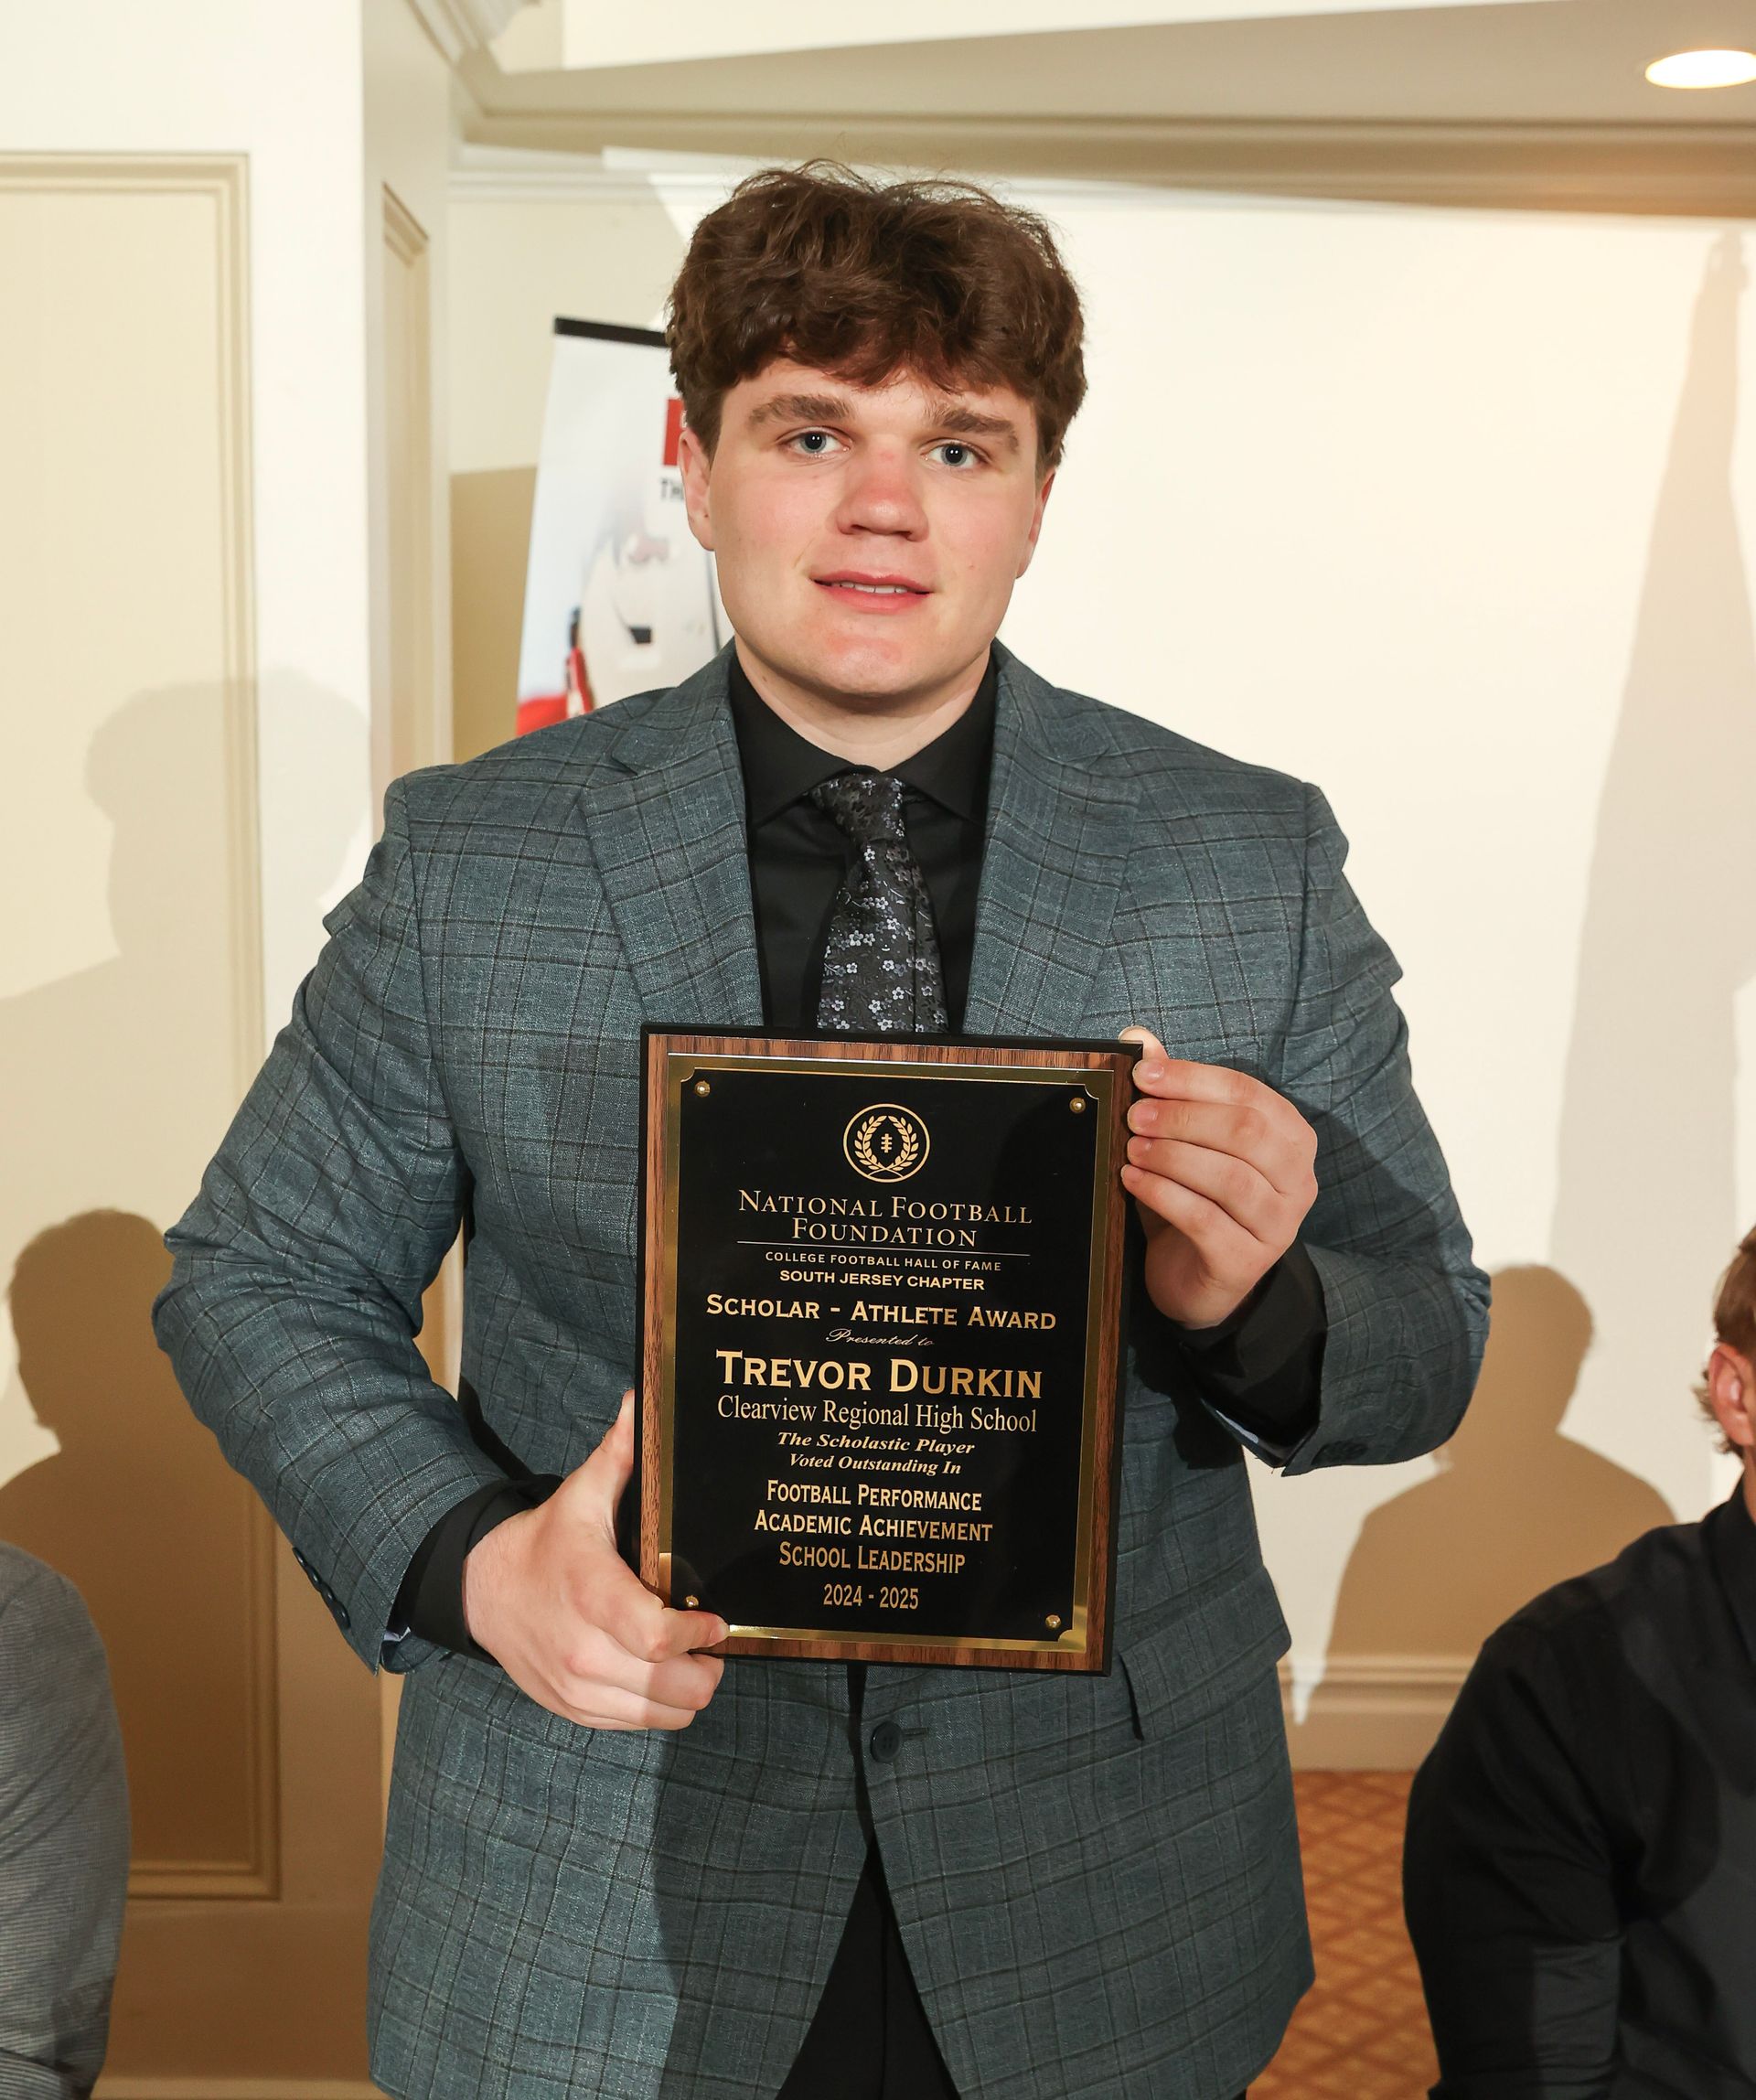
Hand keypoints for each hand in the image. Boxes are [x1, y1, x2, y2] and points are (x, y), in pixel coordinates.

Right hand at [461, 1391, 727, 1729]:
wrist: (484, 1592)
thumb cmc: (547, 1543)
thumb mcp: (581, 1494)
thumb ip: (620, 1452)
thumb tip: (640, 1401)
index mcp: (593, 1594)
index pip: (659, 1638)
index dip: (701, 1633)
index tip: (716, 1617)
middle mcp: (584, 1651)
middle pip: (674, 1687)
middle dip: (707, 1668)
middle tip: (710, 1642)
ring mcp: (578, 1688)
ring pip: (663, 1714)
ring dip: (687, 1691)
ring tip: (689, 1658)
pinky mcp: (574, 1710)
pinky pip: (638, 1725)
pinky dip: (658, 1707)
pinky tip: (658, 1675)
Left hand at [1118, 1027, 1317, 1330]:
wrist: (1197, 1280)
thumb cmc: (1195, 1199)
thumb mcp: (1185, 1143)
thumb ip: (1170, 1091)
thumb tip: (1139, 1038)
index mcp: (1290, 1138)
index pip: (1249, 1094)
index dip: (1193, 1079)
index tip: (1143, 1074)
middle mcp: (1298, 1181)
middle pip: (1245, 1132)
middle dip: (1183, 1117)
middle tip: (1133, 1114)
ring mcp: (1278, 1226)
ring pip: (1230, 1178)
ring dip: (1172, 1156)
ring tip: (1131, 1148)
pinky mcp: (1246, 1263)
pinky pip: (1206, 1220)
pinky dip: (1164, 1195)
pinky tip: (1133, 1181)